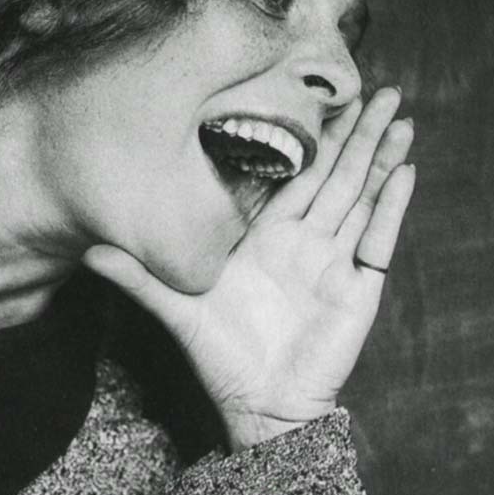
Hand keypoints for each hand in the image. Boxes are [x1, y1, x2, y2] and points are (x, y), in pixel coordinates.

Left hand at [83, 87, 414, 450]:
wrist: (259, 406)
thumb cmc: (220, 358)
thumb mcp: (176, 308)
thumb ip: (138, 276)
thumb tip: (87, 250)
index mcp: (267, 235)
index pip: (293, 174)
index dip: (309, 136)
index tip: (320, 96)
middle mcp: (305, 240)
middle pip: (335, 174)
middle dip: (357, 131)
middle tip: (379, 87)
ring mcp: (335, 261)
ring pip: (362, 195)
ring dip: (381, 155)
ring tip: (400, 115)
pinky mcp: (360, 286)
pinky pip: (379, 238)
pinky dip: (393, 205)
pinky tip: (406, 169)